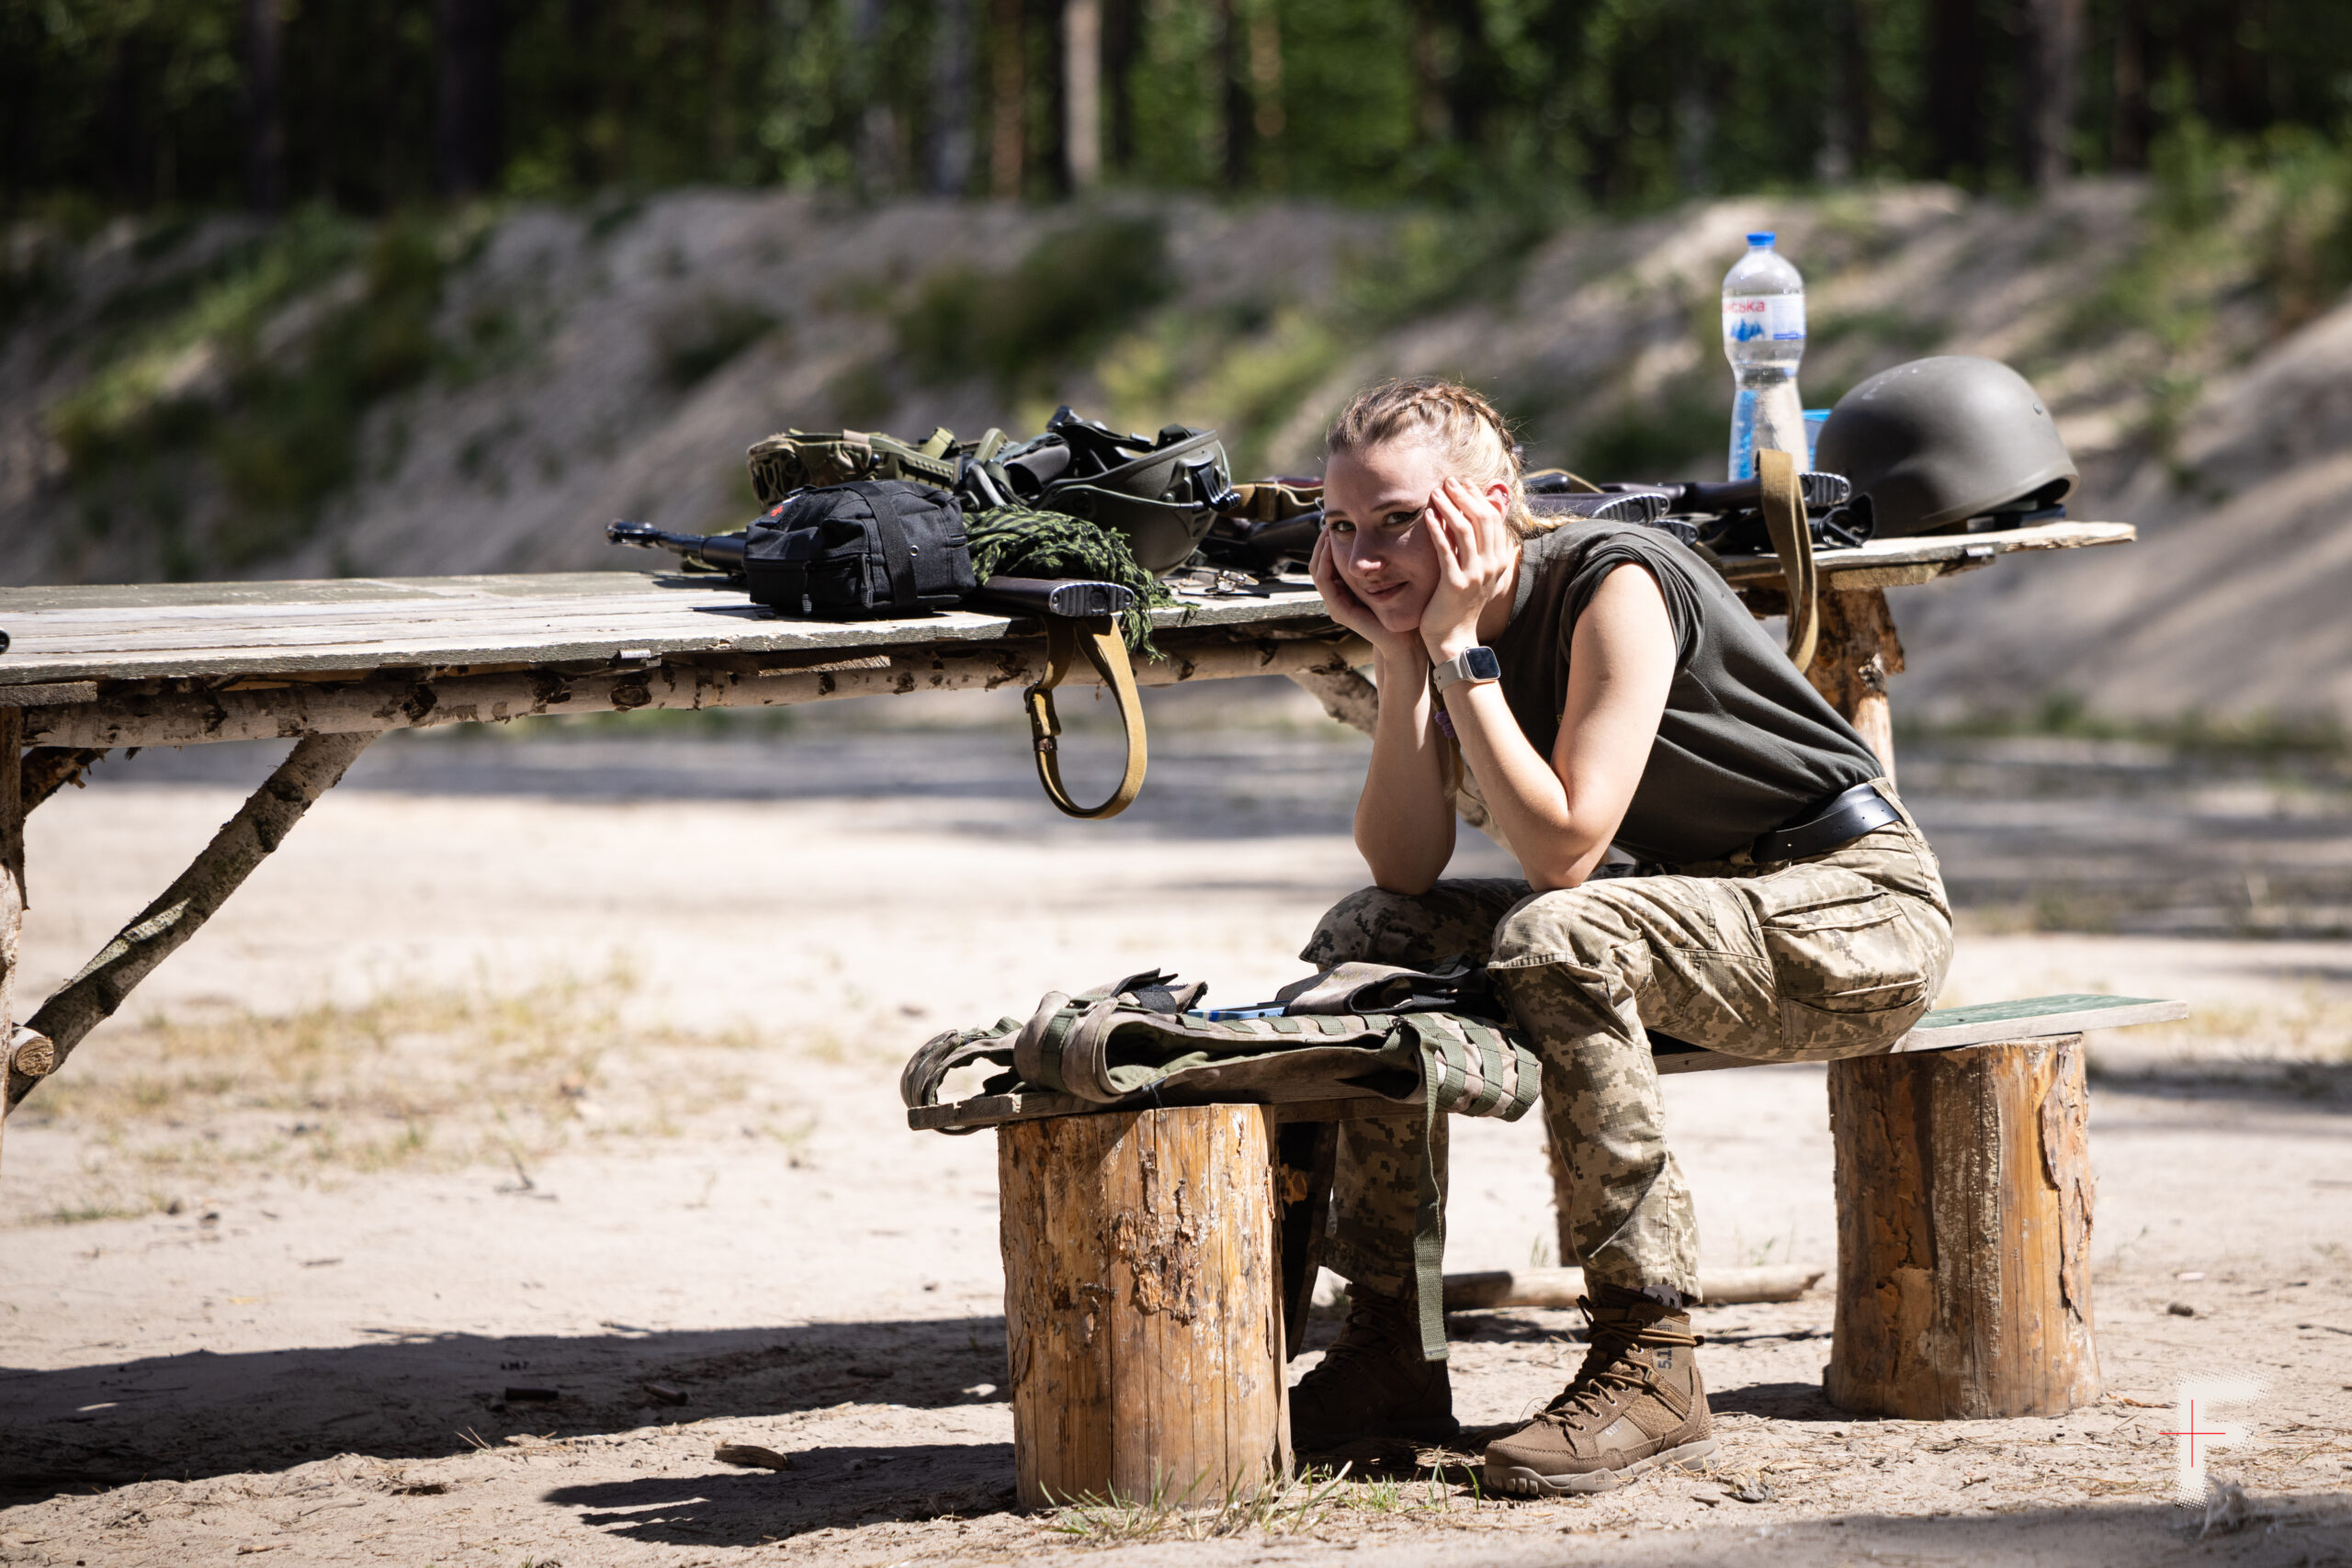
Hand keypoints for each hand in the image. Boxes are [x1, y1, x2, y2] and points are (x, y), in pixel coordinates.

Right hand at [1310, 527, 1421, 664]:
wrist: (1407, 639)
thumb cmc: (1407, 608)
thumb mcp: (1394, 575)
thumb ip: (1386, 559)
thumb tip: (1389, 527)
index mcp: (1348, 589)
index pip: (1330, 559)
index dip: (1331, 540)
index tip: (1340, 520)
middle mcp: (1338, 597)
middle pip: (1319, 562)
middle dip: (1322, 540)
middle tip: (1328, 519)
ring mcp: (1336, 604)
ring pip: (1317, 569)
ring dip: (1321, 548)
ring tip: (1328, 529)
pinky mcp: (1339, 610)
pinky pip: (1325, 581)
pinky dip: (1326, 561)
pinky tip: (1332, 545)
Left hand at [1419, 477, 1515, 661]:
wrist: (1453, 638)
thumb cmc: (1458, 604)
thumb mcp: (1474, 573)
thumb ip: (1475, 547)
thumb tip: (1470, 516)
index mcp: (1499, 560)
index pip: (1493, 518)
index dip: (1478, 497)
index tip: (1462, 483)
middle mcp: (1492, 565)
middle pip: (1483, 518)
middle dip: (1465, 496)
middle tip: (1448, 481)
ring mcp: (1475, 575)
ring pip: (1466, 530)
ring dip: (1450, 507)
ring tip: (1435, 493)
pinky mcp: (1455, 584)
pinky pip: (1446, 550)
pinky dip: (1437, 530)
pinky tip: (1427, 516)